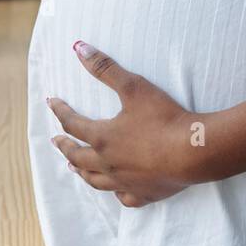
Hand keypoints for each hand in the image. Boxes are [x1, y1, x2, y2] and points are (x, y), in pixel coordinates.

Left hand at [46, 41, 198, 206]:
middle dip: (65, 146)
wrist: (193, 151)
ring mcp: (125, 182)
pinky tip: (115, 190)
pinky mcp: (144, 194)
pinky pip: (123, 197)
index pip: (72, 124)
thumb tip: (78, 48)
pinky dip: (115, 192)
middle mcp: (108, 163)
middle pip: (78, 156)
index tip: (52, 103)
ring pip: (95, 180)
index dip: (60, 111)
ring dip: (81, 171)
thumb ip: (105, 68)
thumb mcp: (133, 87)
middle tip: (56, 142)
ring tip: (74, 168)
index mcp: (102, 137)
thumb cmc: (163, 117)